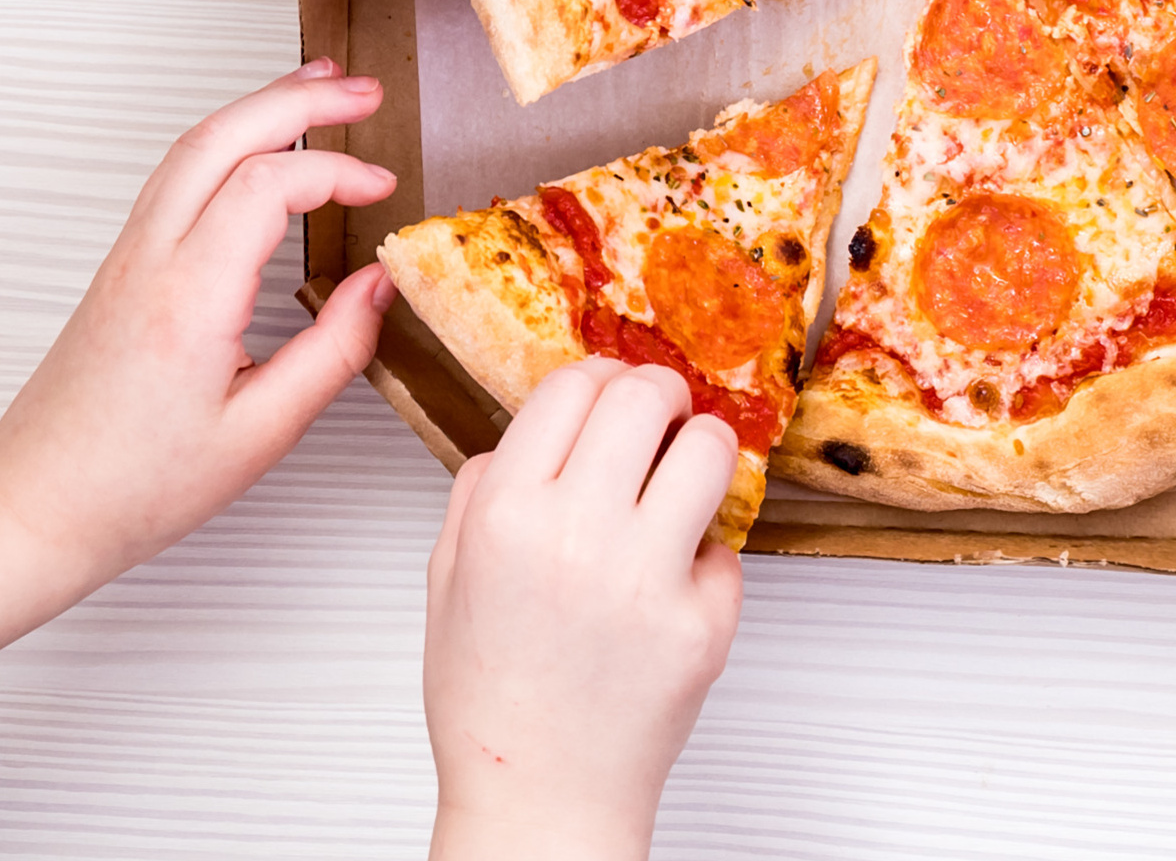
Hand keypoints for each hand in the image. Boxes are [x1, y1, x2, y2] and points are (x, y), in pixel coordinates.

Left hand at [0, 61, 399, 590]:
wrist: (35, 507)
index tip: (381, 190)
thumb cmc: (132, 486)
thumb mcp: (259, 434)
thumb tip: (377, 287)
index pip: (267, 185)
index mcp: (187, 300)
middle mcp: (149, 261)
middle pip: (220, 136)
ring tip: (319, 90)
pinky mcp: (121, 267)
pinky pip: (176, 175)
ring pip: (191, 146)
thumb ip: (333, 351)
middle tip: (363, 91)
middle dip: (299, 98)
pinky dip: (227, 140)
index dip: (336, 171)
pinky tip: (260, 147)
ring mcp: (127, 257)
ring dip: (258, 107)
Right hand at [424, 360, 742, 860]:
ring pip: (712, 446)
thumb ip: (483, 488)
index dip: (598, 378)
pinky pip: (727, 542)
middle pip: (646, 395)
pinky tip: (670, 584)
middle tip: (659, 419)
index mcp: (506, 516)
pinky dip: (705, 553)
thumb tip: (536, 424)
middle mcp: (578, 535)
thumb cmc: (493, 698)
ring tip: (683, 478)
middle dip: (658, 395)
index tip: (609, 392)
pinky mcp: (706, 620)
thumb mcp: (448, 576)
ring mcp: (649, 577)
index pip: (573, 385)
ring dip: (701, 449)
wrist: (539, 797)